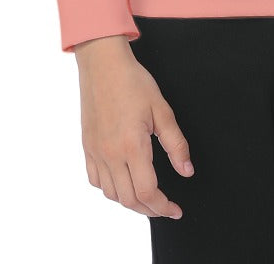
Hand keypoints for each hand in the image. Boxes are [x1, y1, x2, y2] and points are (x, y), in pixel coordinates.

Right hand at [75, 34, 195, 220]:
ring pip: (111, 193)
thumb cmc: (133, 82)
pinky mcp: (87, 146)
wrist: (102, 63)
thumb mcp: (162, 110)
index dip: (163, 207)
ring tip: (147, 197)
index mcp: (132, 146)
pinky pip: (95, 180)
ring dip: (130, 201)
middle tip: (165, 207)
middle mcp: (110, 154)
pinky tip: (122, 182)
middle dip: (149, 209)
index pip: (147, 192)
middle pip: (129, 199)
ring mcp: (95, 152)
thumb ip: (176, 144)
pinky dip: (110, 189)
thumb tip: (186, 171)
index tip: (175, 210)